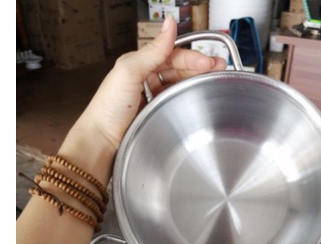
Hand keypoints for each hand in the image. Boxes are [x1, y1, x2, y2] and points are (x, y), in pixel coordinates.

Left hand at [62, 15, 226, 183]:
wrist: (102, 141)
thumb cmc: (109, 107)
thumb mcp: (130, 71)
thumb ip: (152, 49)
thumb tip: (169, 23)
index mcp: (139, 63)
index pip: (172, 54)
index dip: (192, 56)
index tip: (209, 62)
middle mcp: (145, 79)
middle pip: (178, 68)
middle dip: (199, 67)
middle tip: (218, 69)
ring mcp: (150, 98)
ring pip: (178, 85)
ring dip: (194, 82)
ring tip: (211, 83)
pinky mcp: (154, 115)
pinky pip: (174, 103)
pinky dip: (185, 99)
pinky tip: (194, 100)